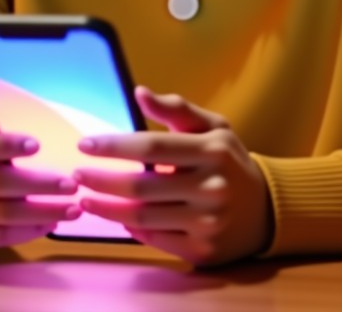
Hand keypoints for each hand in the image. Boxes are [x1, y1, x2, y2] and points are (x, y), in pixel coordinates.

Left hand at [73, 86, 272, 265]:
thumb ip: (176, 109)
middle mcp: (210, 186)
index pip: (152, 146)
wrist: (266, 210)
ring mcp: (207, 222)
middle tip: (76, 174)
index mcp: (212, 150)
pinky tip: (115, 217)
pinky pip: (155, 239)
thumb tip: (139, 92)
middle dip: (101, 180)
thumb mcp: (213, 126)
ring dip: (107, 208)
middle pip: (142, 186)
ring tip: (85, 198)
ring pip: (143, 217)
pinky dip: (130, 228)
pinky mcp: (201, 249)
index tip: (84, 143)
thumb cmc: (229, 160)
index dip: (114, 145)